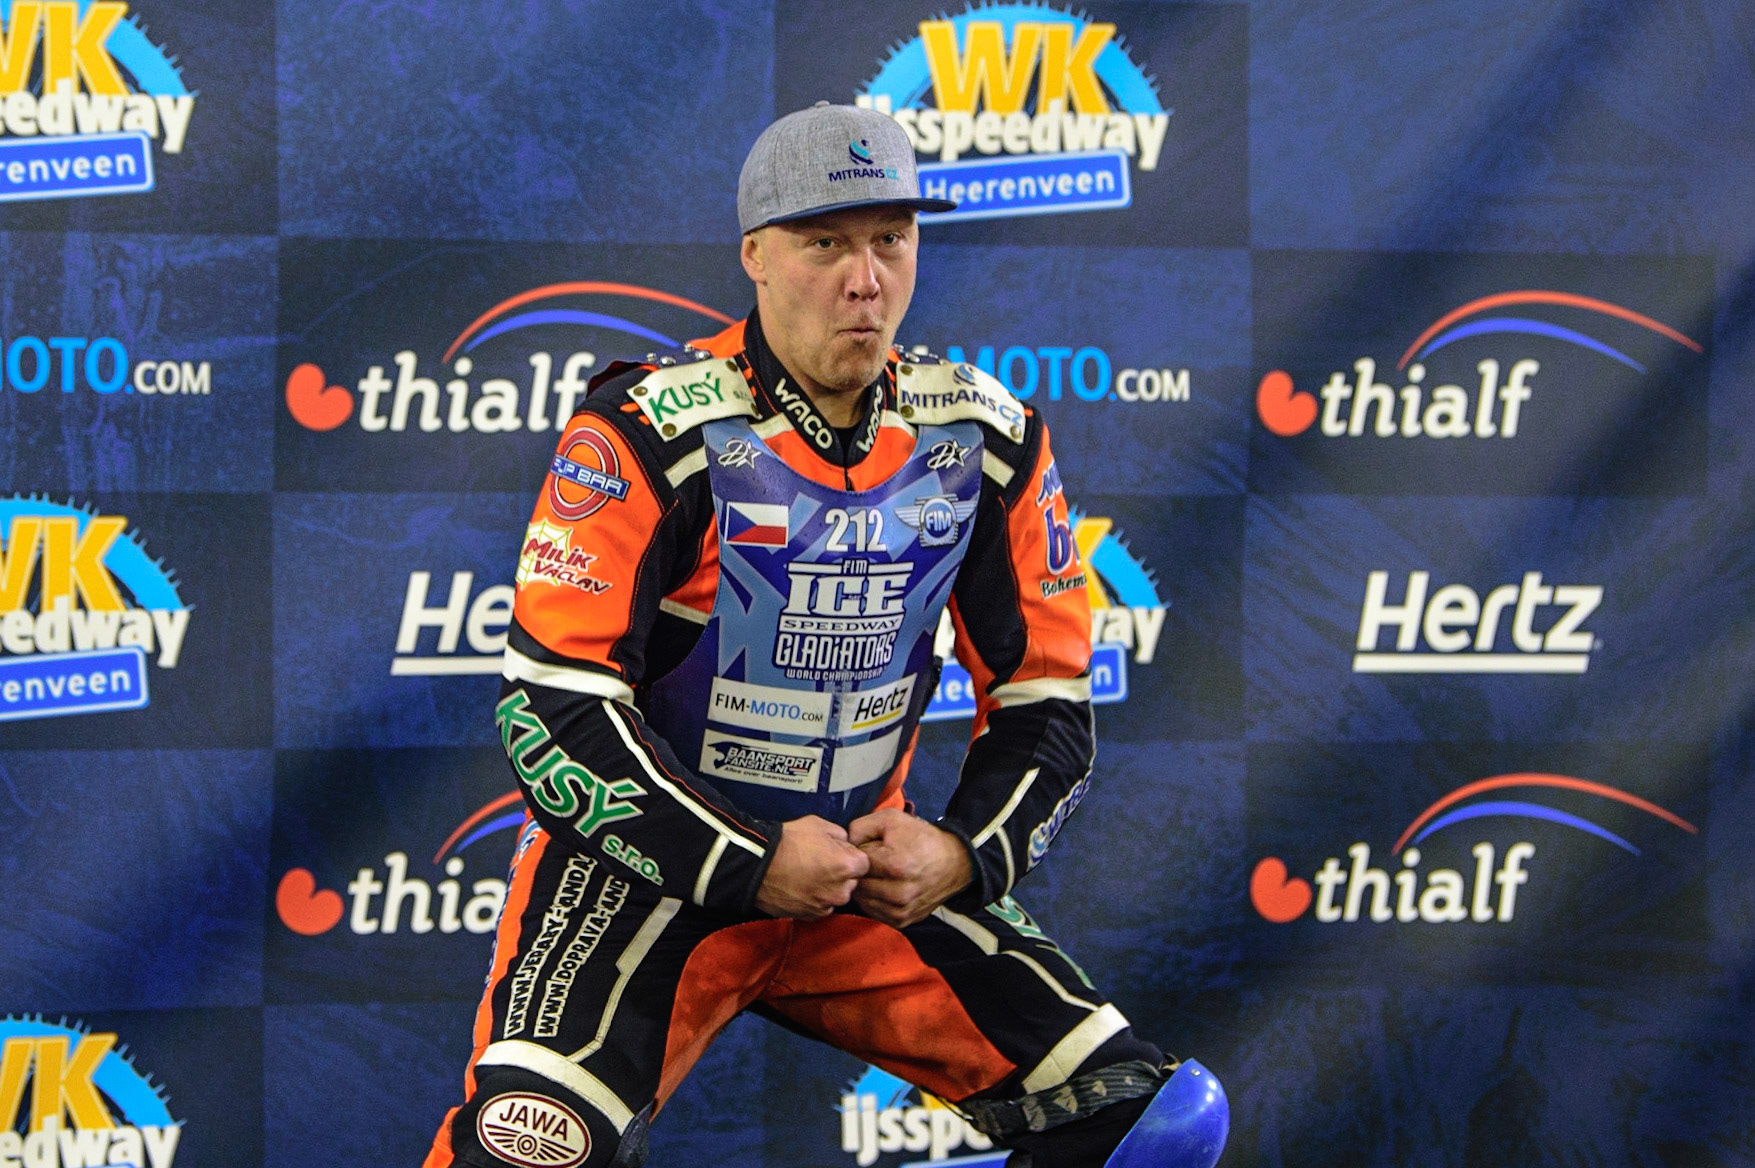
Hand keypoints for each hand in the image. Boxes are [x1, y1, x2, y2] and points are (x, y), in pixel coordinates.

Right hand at [755, 816, 871, 919]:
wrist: (757, 865)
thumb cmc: (787, 842)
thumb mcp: (818, 824)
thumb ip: (840, 835)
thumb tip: (845, 844)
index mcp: (848, 866)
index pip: (864, 863)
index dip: (850, 856)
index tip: (837, 852)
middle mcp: (841, 890)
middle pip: (852, 881)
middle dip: (842, 873)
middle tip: (820, 862)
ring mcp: (826, 905)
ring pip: (837, 895)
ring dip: (829, 887)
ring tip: (808, 874)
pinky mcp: (811, 915)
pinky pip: (822, 906)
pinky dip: (815, 898)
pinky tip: (801, 886)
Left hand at [847, 809, 972, 928]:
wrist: (954, 862)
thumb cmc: (921, 838)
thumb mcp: (891, 819)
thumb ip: (860, 827)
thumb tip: (844, 844)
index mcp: (895, 865)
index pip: (857, 864)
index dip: (860, 853)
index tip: (870, 848)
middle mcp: (898, 893)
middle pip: (857, 884)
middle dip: (860, 872)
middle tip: (874, 862)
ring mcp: (901, 910)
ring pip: (862, 900)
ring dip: (865, 888)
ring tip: (880, 874)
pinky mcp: (903, 921)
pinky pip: (874, 912)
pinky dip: (874, 900)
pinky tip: (884, 887)